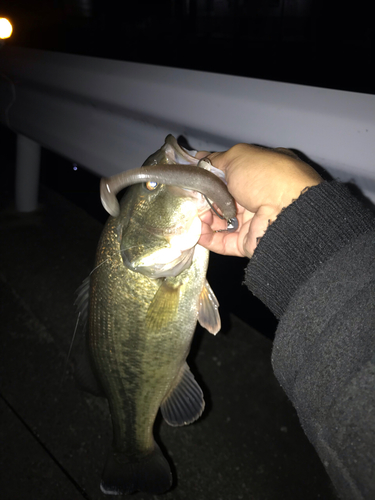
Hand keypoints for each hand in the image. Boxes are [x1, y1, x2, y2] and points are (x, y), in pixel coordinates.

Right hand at [197, 144, 321, 257]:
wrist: (285, 213)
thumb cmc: (264, 177)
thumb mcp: (238, 157)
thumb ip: (217, 160)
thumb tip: (200, 159)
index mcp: (260, 173)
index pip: (230, 174)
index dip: (209, 175)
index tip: (191, 176)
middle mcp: (257, 197)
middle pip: (222, 198)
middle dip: (202, 198)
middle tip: (186, 196)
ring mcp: (252, 222)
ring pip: (219, 221)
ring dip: (202, 217)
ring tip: (189, 213)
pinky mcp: (245, 243)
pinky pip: (221, 242)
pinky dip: (206, 237)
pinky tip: (193, 230)